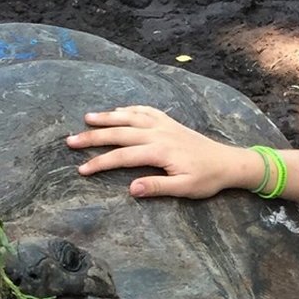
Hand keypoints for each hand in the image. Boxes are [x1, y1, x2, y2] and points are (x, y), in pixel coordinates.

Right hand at [66, 105, 252, 198]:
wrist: (228, 162)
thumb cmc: (206, 179)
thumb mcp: (184, 189)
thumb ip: (158, 188)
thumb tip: (132, 188)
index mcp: (160, 151)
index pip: (122, 156)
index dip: (100, 163)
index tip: (81, 170)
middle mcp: (159, 133)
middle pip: (120, 133)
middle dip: (93, 137)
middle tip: (70, 140)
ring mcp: (164, 125)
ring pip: (129, 117)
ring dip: (107, 117)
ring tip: (86, 119)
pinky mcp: (169, 123)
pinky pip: (145, 111)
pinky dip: (129, 109)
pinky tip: (118, 110)